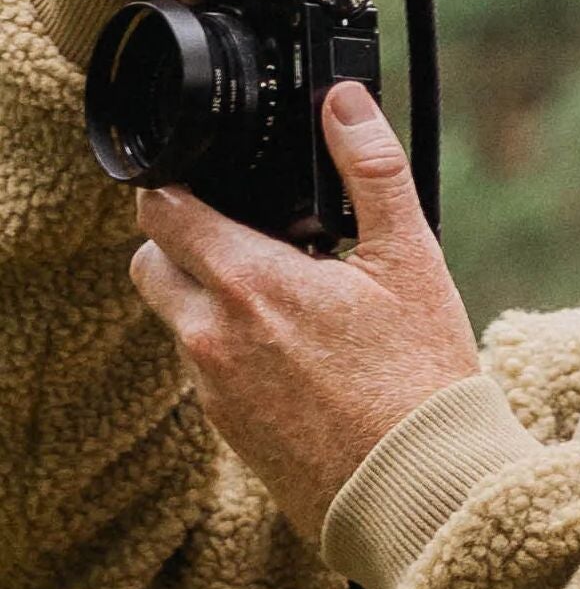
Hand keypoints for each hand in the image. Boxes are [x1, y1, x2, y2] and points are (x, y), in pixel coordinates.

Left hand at [129, 82, 482, 539]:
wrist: (417, 488)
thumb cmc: (421, 376)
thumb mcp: (412, 259)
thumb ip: (370, 170)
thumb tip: (342, 100)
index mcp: (250, 282)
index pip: (161, 210)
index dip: (179, 184)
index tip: (214, 181)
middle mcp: (211, 336)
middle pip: (151, 262)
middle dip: (185, 240)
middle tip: (251, 236)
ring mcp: (213, 389)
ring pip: (179, 317)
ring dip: (212, 297)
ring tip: (288, 298)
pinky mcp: (227, 431)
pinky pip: (207, 370)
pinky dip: (235, 349)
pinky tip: (300, 356)